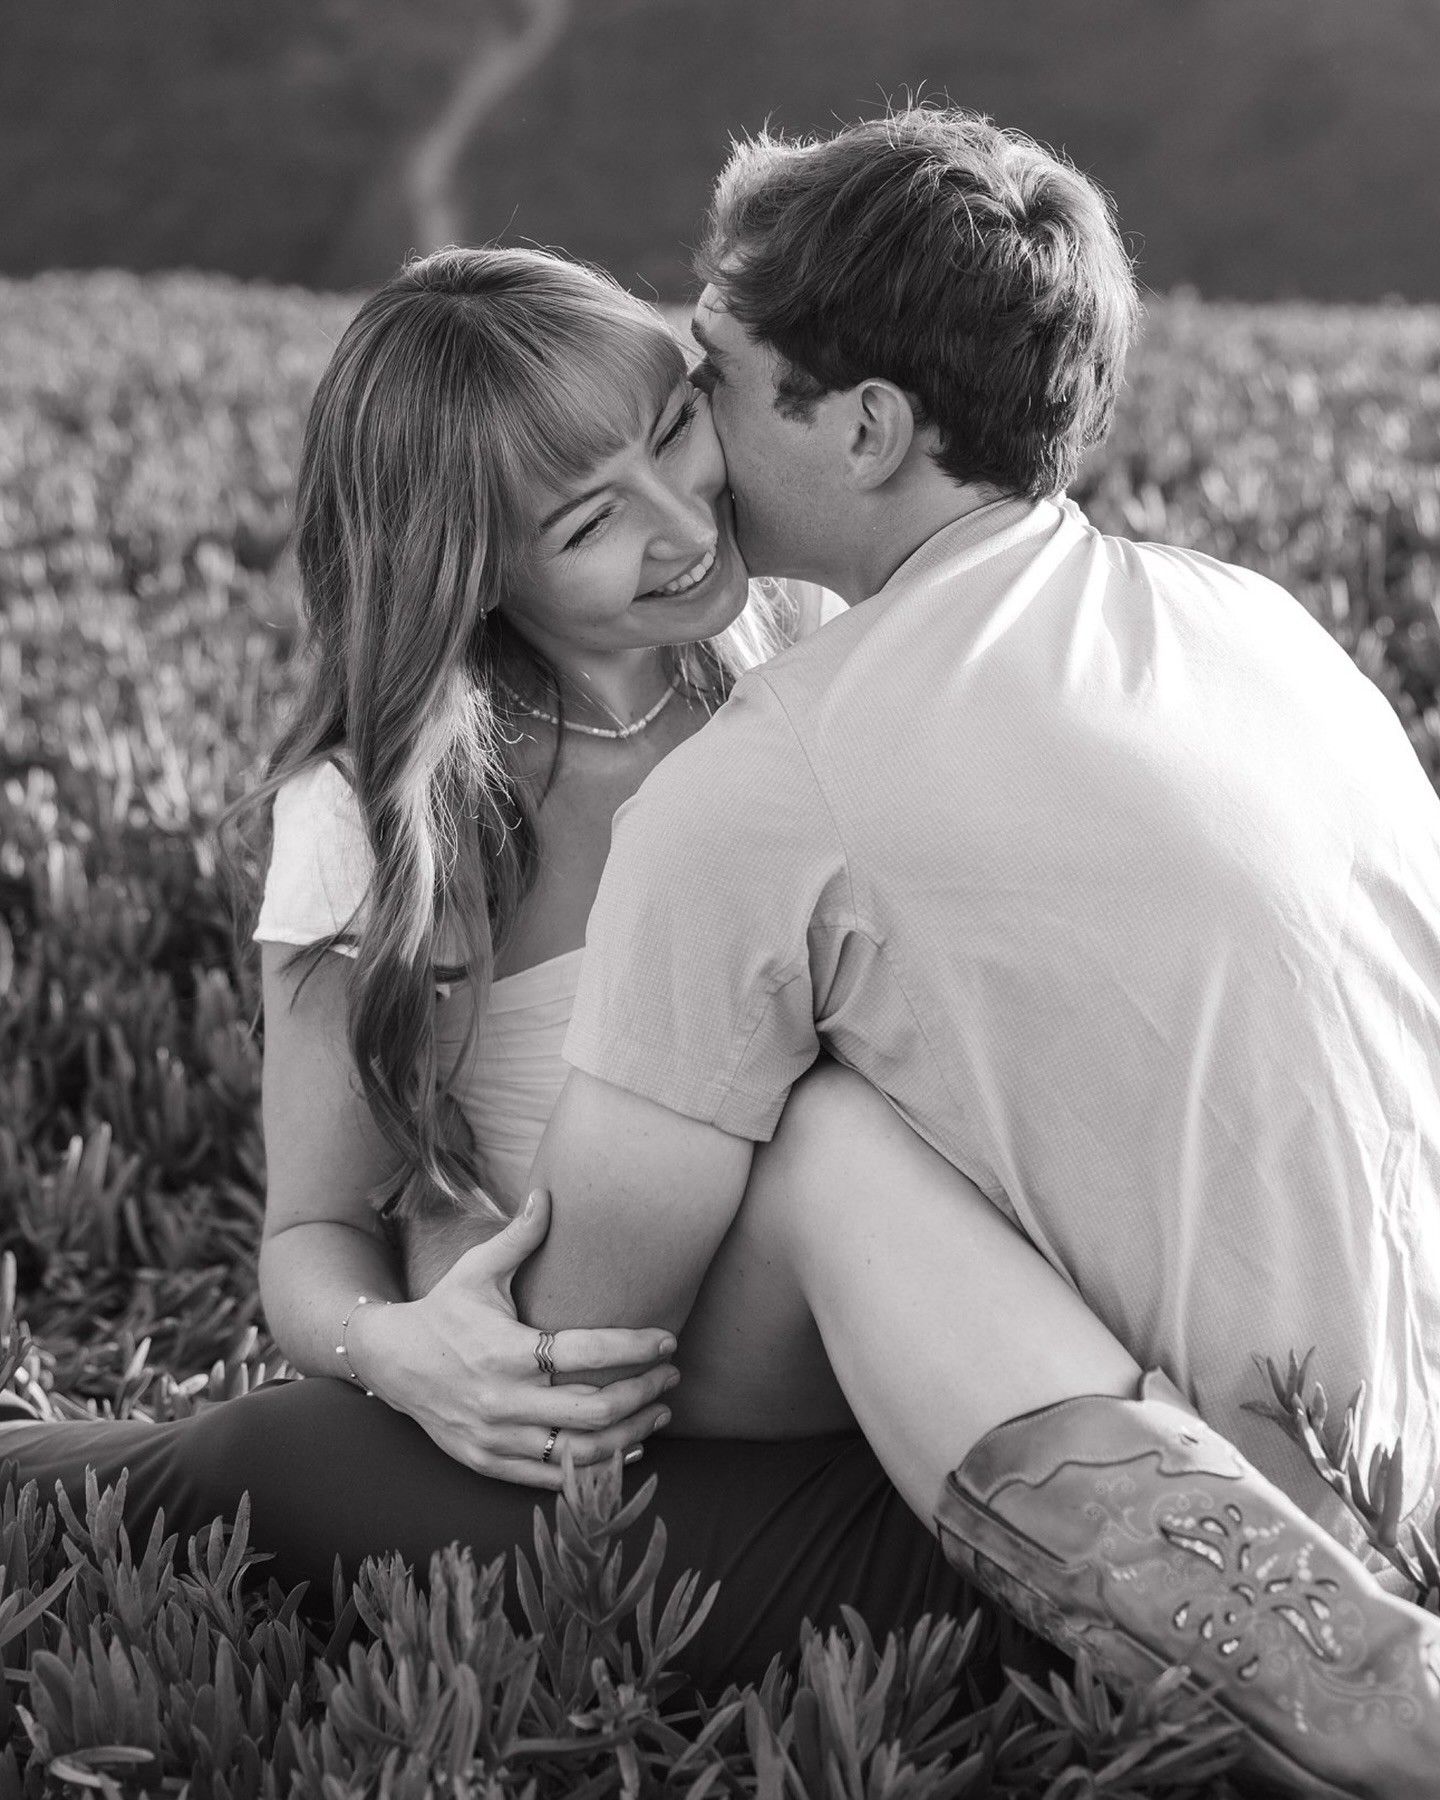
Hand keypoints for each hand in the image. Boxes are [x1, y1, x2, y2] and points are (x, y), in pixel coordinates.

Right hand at [349, 1189, 678, 1487]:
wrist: (391, 1363)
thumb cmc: (444, 1311)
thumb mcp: (477, 1270)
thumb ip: (519, 1237)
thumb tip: (548, 1192)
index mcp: (507, 1351)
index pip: (586, 1352)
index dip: (635, 1348)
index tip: (668, 1340)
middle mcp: (504, 1400)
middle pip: (594, 1410)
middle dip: (643, 1393)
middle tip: (671, 1376)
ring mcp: (497, 1438)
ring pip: (580, 1452)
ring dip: (630, 1434)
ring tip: (660, 1413)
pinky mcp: (490, 1463)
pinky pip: (554, 1478)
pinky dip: (596, 1467)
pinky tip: (626, 1447)